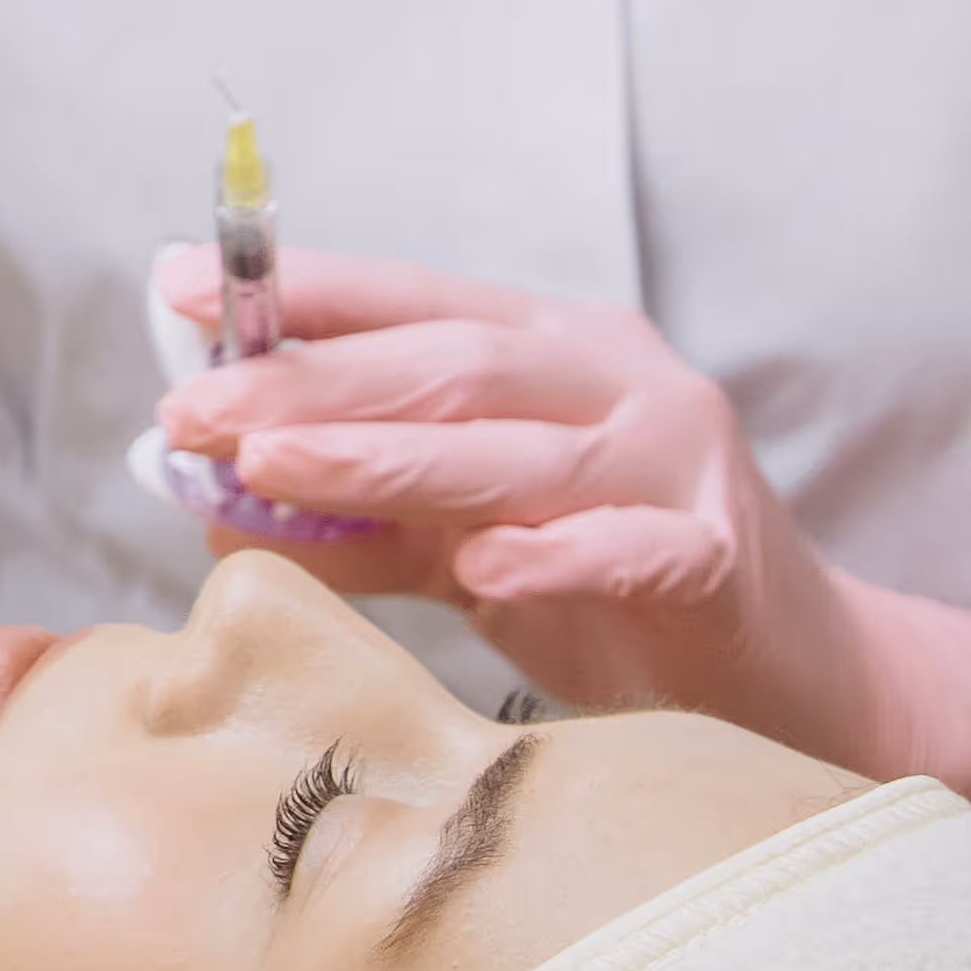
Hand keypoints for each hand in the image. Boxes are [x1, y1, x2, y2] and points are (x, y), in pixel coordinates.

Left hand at [149, 249, 970, 889]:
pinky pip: (629, 548)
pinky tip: (482, 571)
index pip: (411, 303)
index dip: (296, 295)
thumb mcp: (469, 547)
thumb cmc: (619, 599)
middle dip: (311, 380)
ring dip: (388, 454)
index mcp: (554, 353)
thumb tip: (214, 502)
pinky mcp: (721, 556)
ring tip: (273, 464)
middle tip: (196, 403)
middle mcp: (616, 382)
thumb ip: (363, 519)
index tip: (176, 289)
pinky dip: (555, 555)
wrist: (795, 681)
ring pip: (517, 447)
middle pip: (448, 363)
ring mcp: (677, 460)